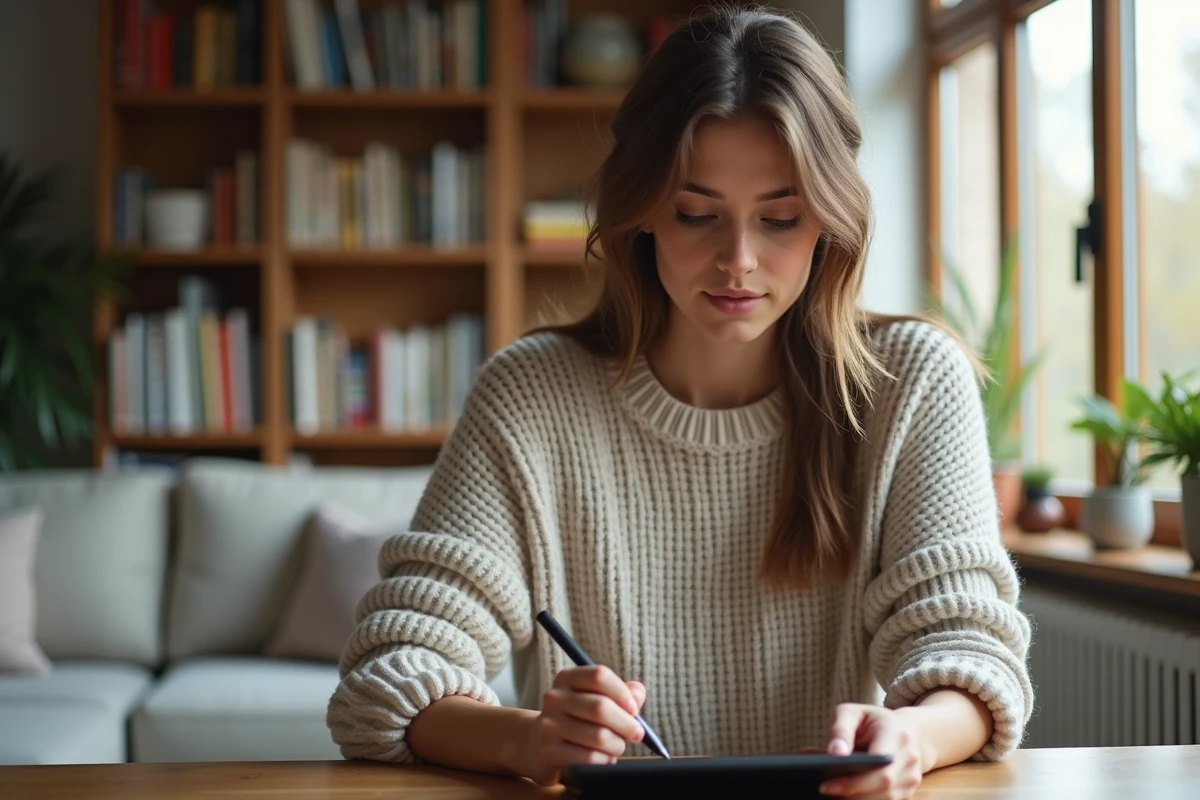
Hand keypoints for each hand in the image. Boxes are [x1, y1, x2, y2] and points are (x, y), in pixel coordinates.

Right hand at [518, 665, 646, 785]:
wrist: (536, 743)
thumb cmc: (576, 718)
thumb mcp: (595, 698)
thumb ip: (621, 692)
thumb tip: (638, 694)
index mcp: (567, 678)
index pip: (599, 676)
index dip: (622, 693)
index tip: (634, 709)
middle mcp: (554, 697)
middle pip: (600, 707)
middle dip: (626, 724)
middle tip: (636, 733)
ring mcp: (549, 725)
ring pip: (598, 736)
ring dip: (617, 745)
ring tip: (617, 747)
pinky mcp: (549, 751)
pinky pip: (589, 758)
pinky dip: (605, 760)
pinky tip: (604, 759)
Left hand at [816, 703, 933, 799]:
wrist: (908, 731)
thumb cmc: (872, 721)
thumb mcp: (852, 713)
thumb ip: (841, 730)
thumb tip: (834, 753)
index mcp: (896, 734)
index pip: (878, 760)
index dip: (854, 777)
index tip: (826, 784)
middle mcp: (909, 757)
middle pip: (883, 785)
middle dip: (851, 791)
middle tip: (824, 789)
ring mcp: (912, 777)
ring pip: (886, 798)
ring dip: (857, 799)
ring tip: (833, 792)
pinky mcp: (908, 792)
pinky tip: (847, 795)